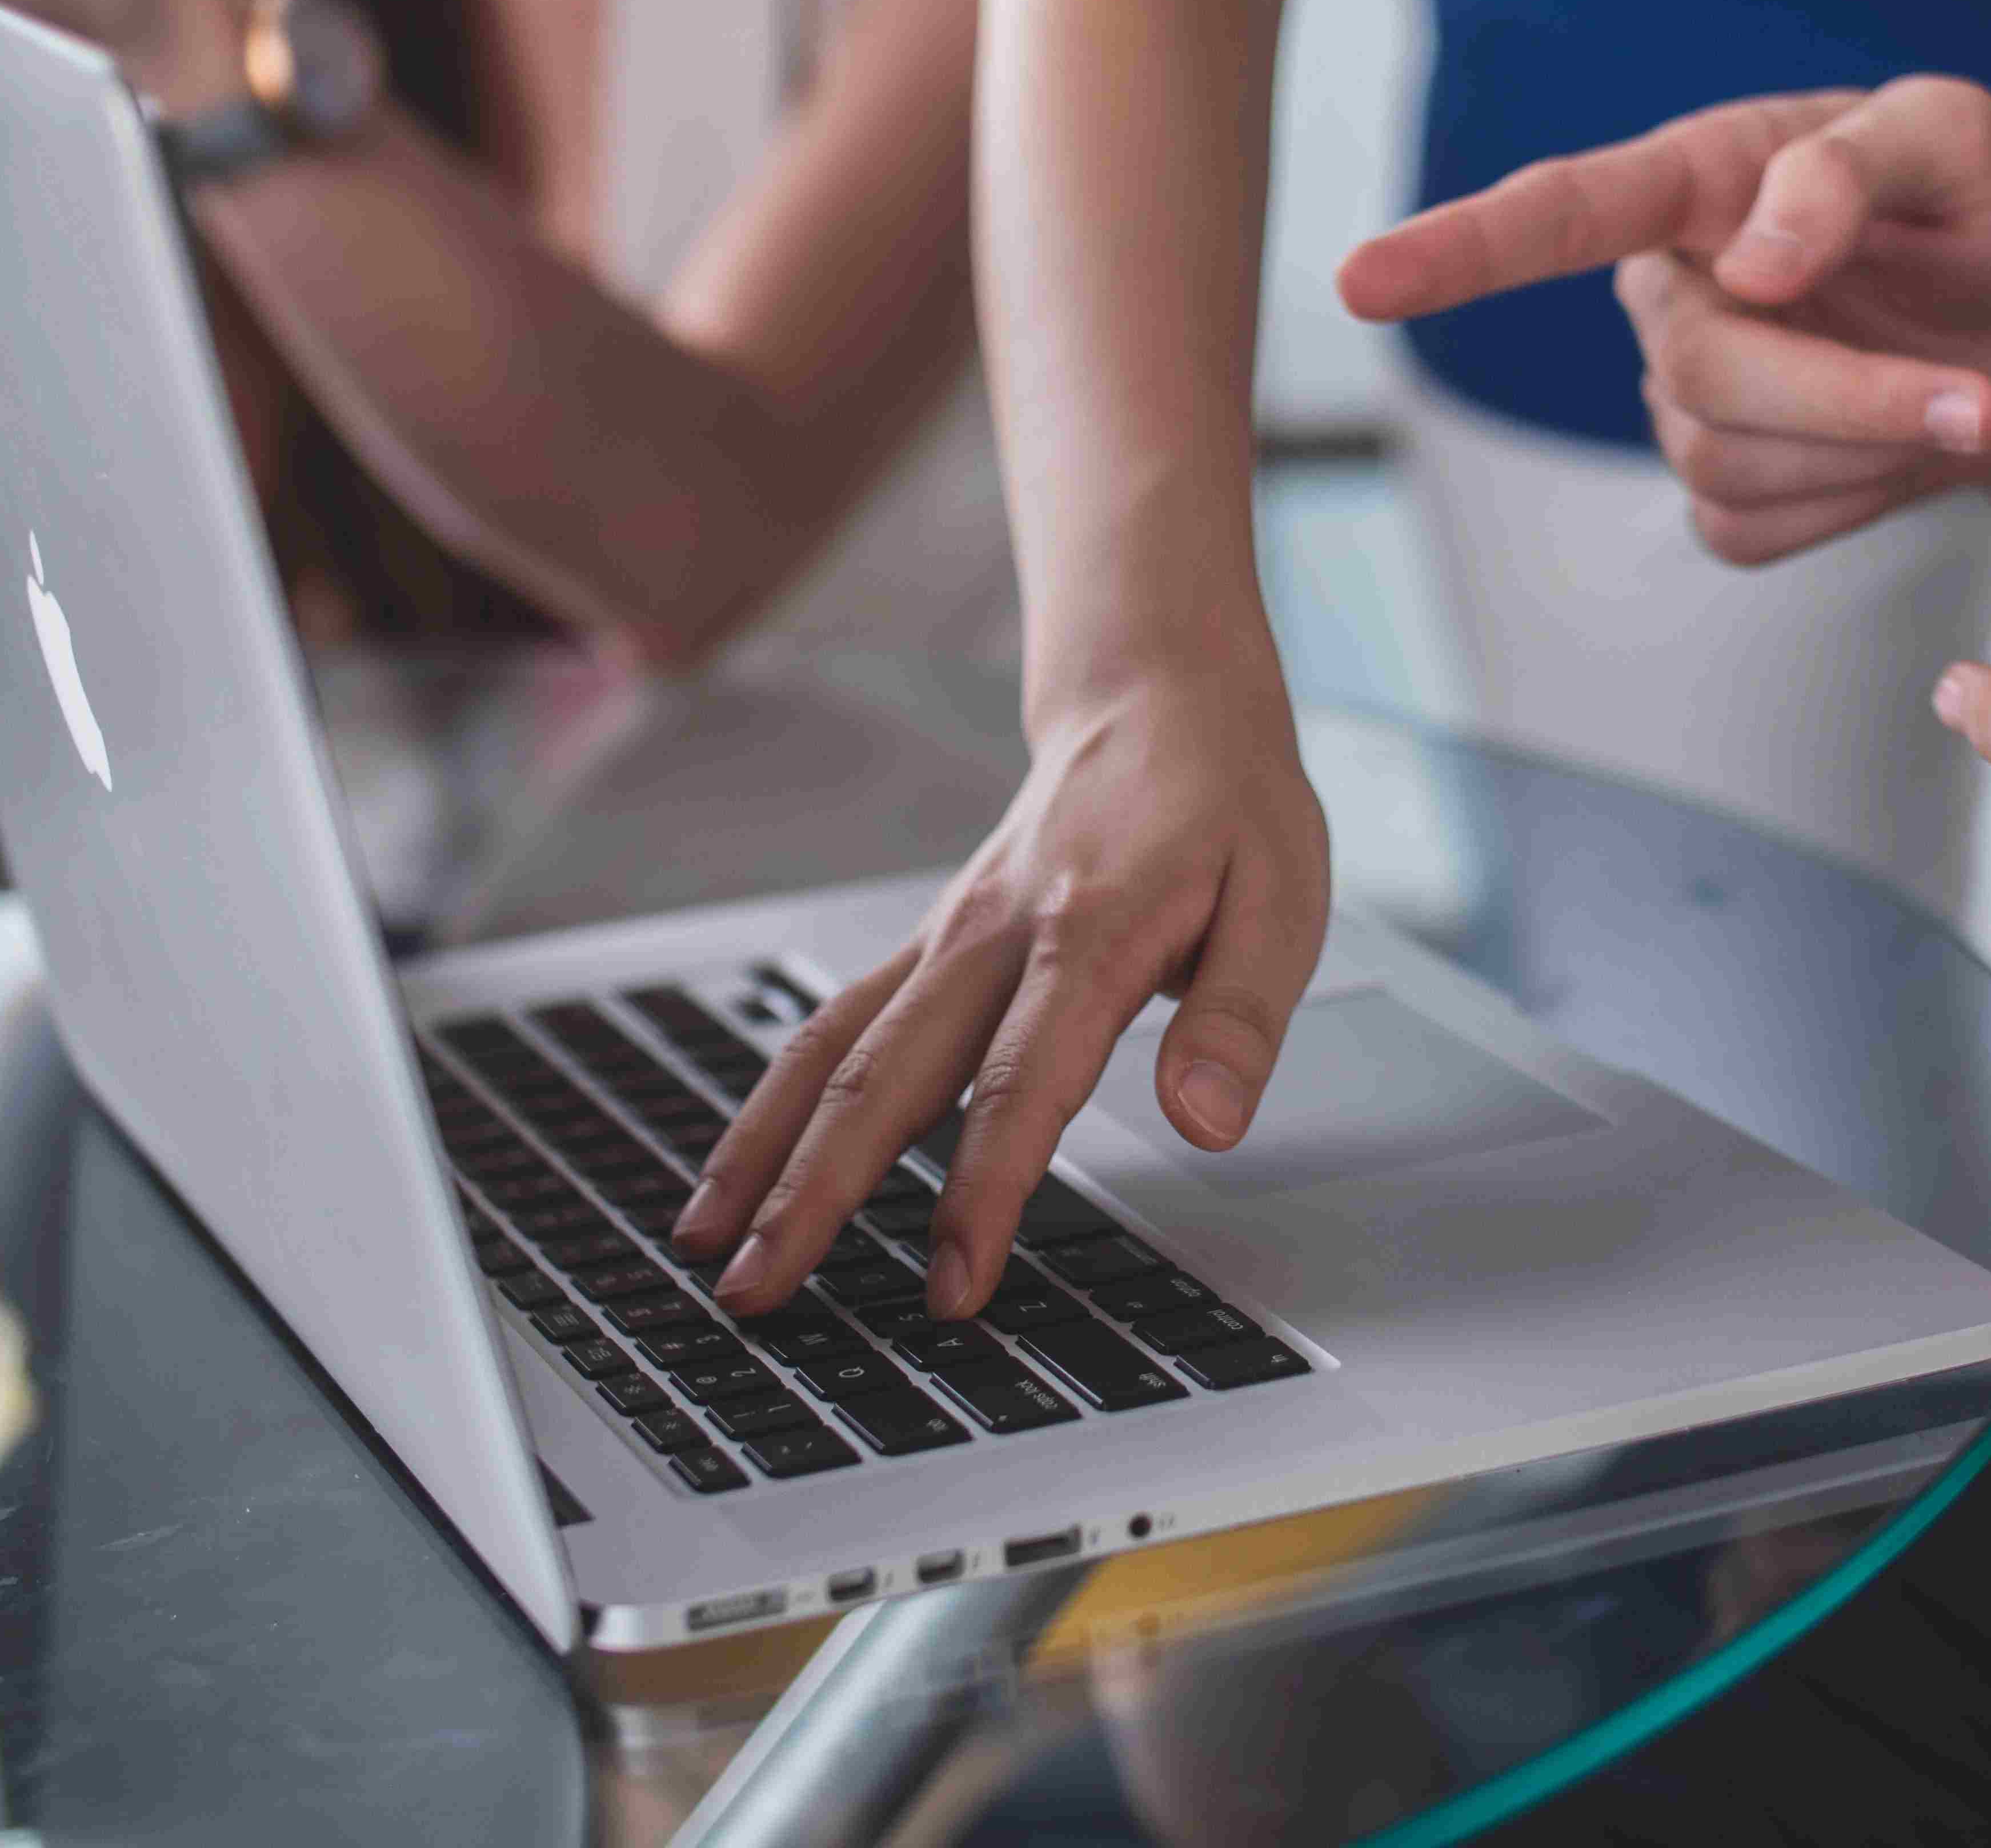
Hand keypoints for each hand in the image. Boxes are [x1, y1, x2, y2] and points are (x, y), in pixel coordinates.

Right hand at [674, 665, 1330, 1314]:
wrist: (1158, 698)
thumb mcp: (1284, 899)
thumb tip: (1207, 1121)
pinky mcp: (926, 946)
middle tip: (760, 1292)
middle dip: (815, 1194)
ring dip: (764, 1152)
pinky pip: (833, 1025)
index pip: (1021, 1083)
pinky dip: (775, 1101)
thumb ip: (1240, 1017)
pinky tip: (739, 1166)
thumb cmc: (1226, 805)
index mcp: (1090, 933)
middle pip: (884, 1076)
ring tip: (706, 1244)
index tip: (954, 1284)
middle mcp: (993, 936)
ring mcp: (946, 939)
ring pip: (831, 1050)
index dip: (984, 1189)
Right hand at [1339, 77, 1990, 565]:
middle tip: (1976, 400)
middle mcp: (1672, 289)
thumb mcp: (1965, 141)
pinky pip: (1752, 530)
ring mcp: (1688, 399)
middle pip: (1700, 374)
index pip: (1559, 213)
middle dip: (1846, 398)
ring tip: (1953, 397)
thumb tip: (1753, 260)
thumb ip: (1856, 166)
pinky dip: (1850, 505)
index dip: (1457, 251)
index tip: (1360, 282)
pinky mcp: (1727, 492)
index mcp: (1703, 180)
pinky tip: (1893, 452)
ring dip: (1866, 447)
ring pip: (1727, 462)